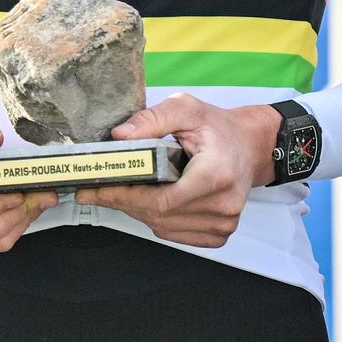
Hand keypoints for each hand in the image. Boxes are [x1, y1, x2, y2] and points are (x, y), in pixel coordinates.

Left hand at [74, 94, 279, 247]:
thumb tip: (119, 136)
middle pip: (158, 215)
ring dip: (136, 210)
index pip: (161, 199)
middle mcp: (223, 205)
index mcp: (216, 175)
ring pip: (163, 227)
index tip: (93, 188)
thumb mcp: (186, 108)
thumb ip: (152, 119)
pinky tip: (147, 199)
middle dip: (122, 201)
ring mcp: (224, 223)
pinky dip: (156, 218)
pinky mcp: (219, 233)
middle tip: (92, 188)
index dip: (123, 196)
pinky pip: (174, 233)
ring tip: (118, 189)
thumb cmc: (218, 128)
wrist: (249, 147)